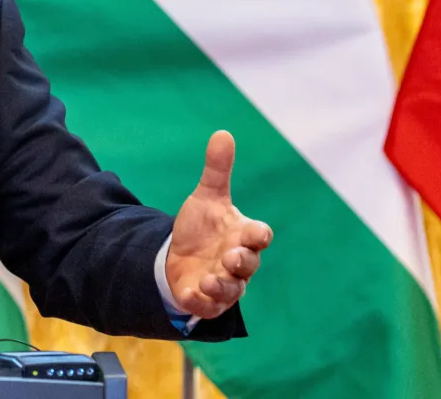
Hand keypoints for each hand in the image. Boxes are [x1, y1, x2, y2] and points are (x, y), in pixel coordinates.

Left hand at [166, 131, 272, 318]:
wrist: (180, 255)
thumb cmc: (202, 227)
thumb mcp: (207, 197)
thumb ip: (217, 170)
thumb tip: (223, 133)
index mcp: (242, 235)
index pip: (259, 236)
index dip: (258, 235)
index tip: (254, 233)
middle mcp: (238, 262)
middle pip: (249, 265)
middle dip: (242, 262)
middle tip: (231, 256)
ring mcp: (224, 283)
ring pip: (232, 290)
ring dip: (223, 285)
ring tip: (210, 279)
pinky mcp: (206, 300)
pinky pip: (208, 307)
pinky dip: (202, 302)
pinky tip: (191, 293)